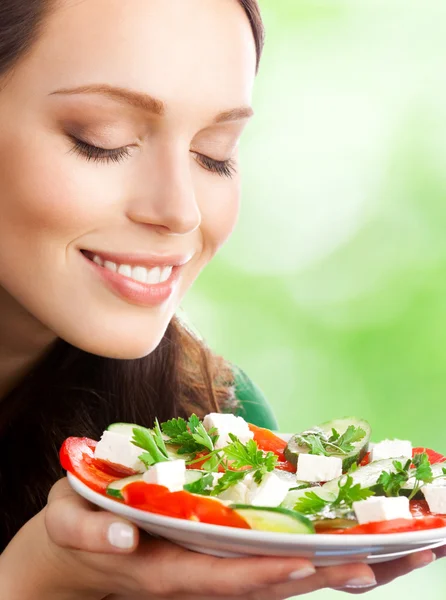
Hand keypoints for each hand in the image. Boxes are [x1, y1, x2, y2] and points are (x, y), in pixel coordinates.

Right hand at [0, 478, 421, 599]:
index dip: (266, 573)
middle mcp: (201, 577)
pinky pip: (276, 558)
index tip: (310, 561)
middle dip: (328, 573)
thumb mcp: (65, 521)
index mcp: (165, 571)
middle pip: (271, 584)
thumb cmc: (75, 528)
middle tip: (390, 554)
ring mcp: (215, 569)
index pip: (224, 579)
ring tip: (401, 548)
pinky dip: (318, 553)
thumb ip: (84, 526)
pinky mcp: (222, 555)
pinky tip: (355, 539)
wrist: (79, 550)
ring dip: (339, 566)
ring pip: (284, 576)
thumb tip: (119, 531)